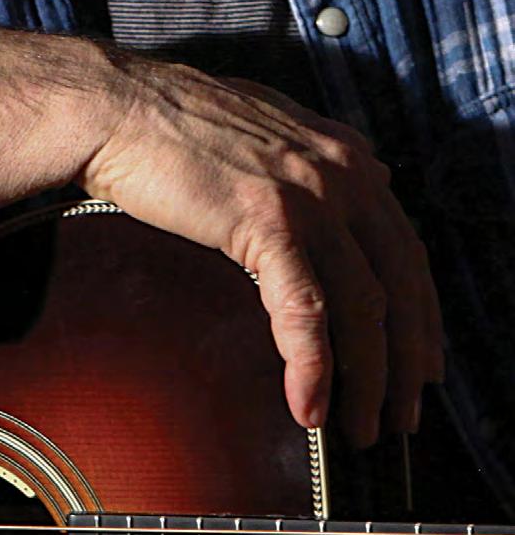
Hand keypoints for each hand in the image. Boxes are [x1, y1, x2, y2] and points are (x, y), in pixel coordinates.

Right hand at [79, 48, 443, 446]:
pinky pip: (306, 309)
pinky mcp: (265, 220)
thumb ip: (314, 152)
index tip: (421, 362)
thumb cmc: (168, 117)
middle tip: (406, 413)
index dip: (421, 313)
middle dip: (409, 359)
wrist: (113, 106)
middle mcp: (341, 173)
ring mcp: (308, 196)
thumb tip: (359, 171)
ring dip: (372, 378)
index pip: (405, 247)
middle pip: (402, 283)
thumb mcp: (264, 122)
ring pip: (366, 305)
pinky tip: (308, 406)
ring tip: (363, 428)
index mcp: (342, 155)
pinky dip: (312, 366)